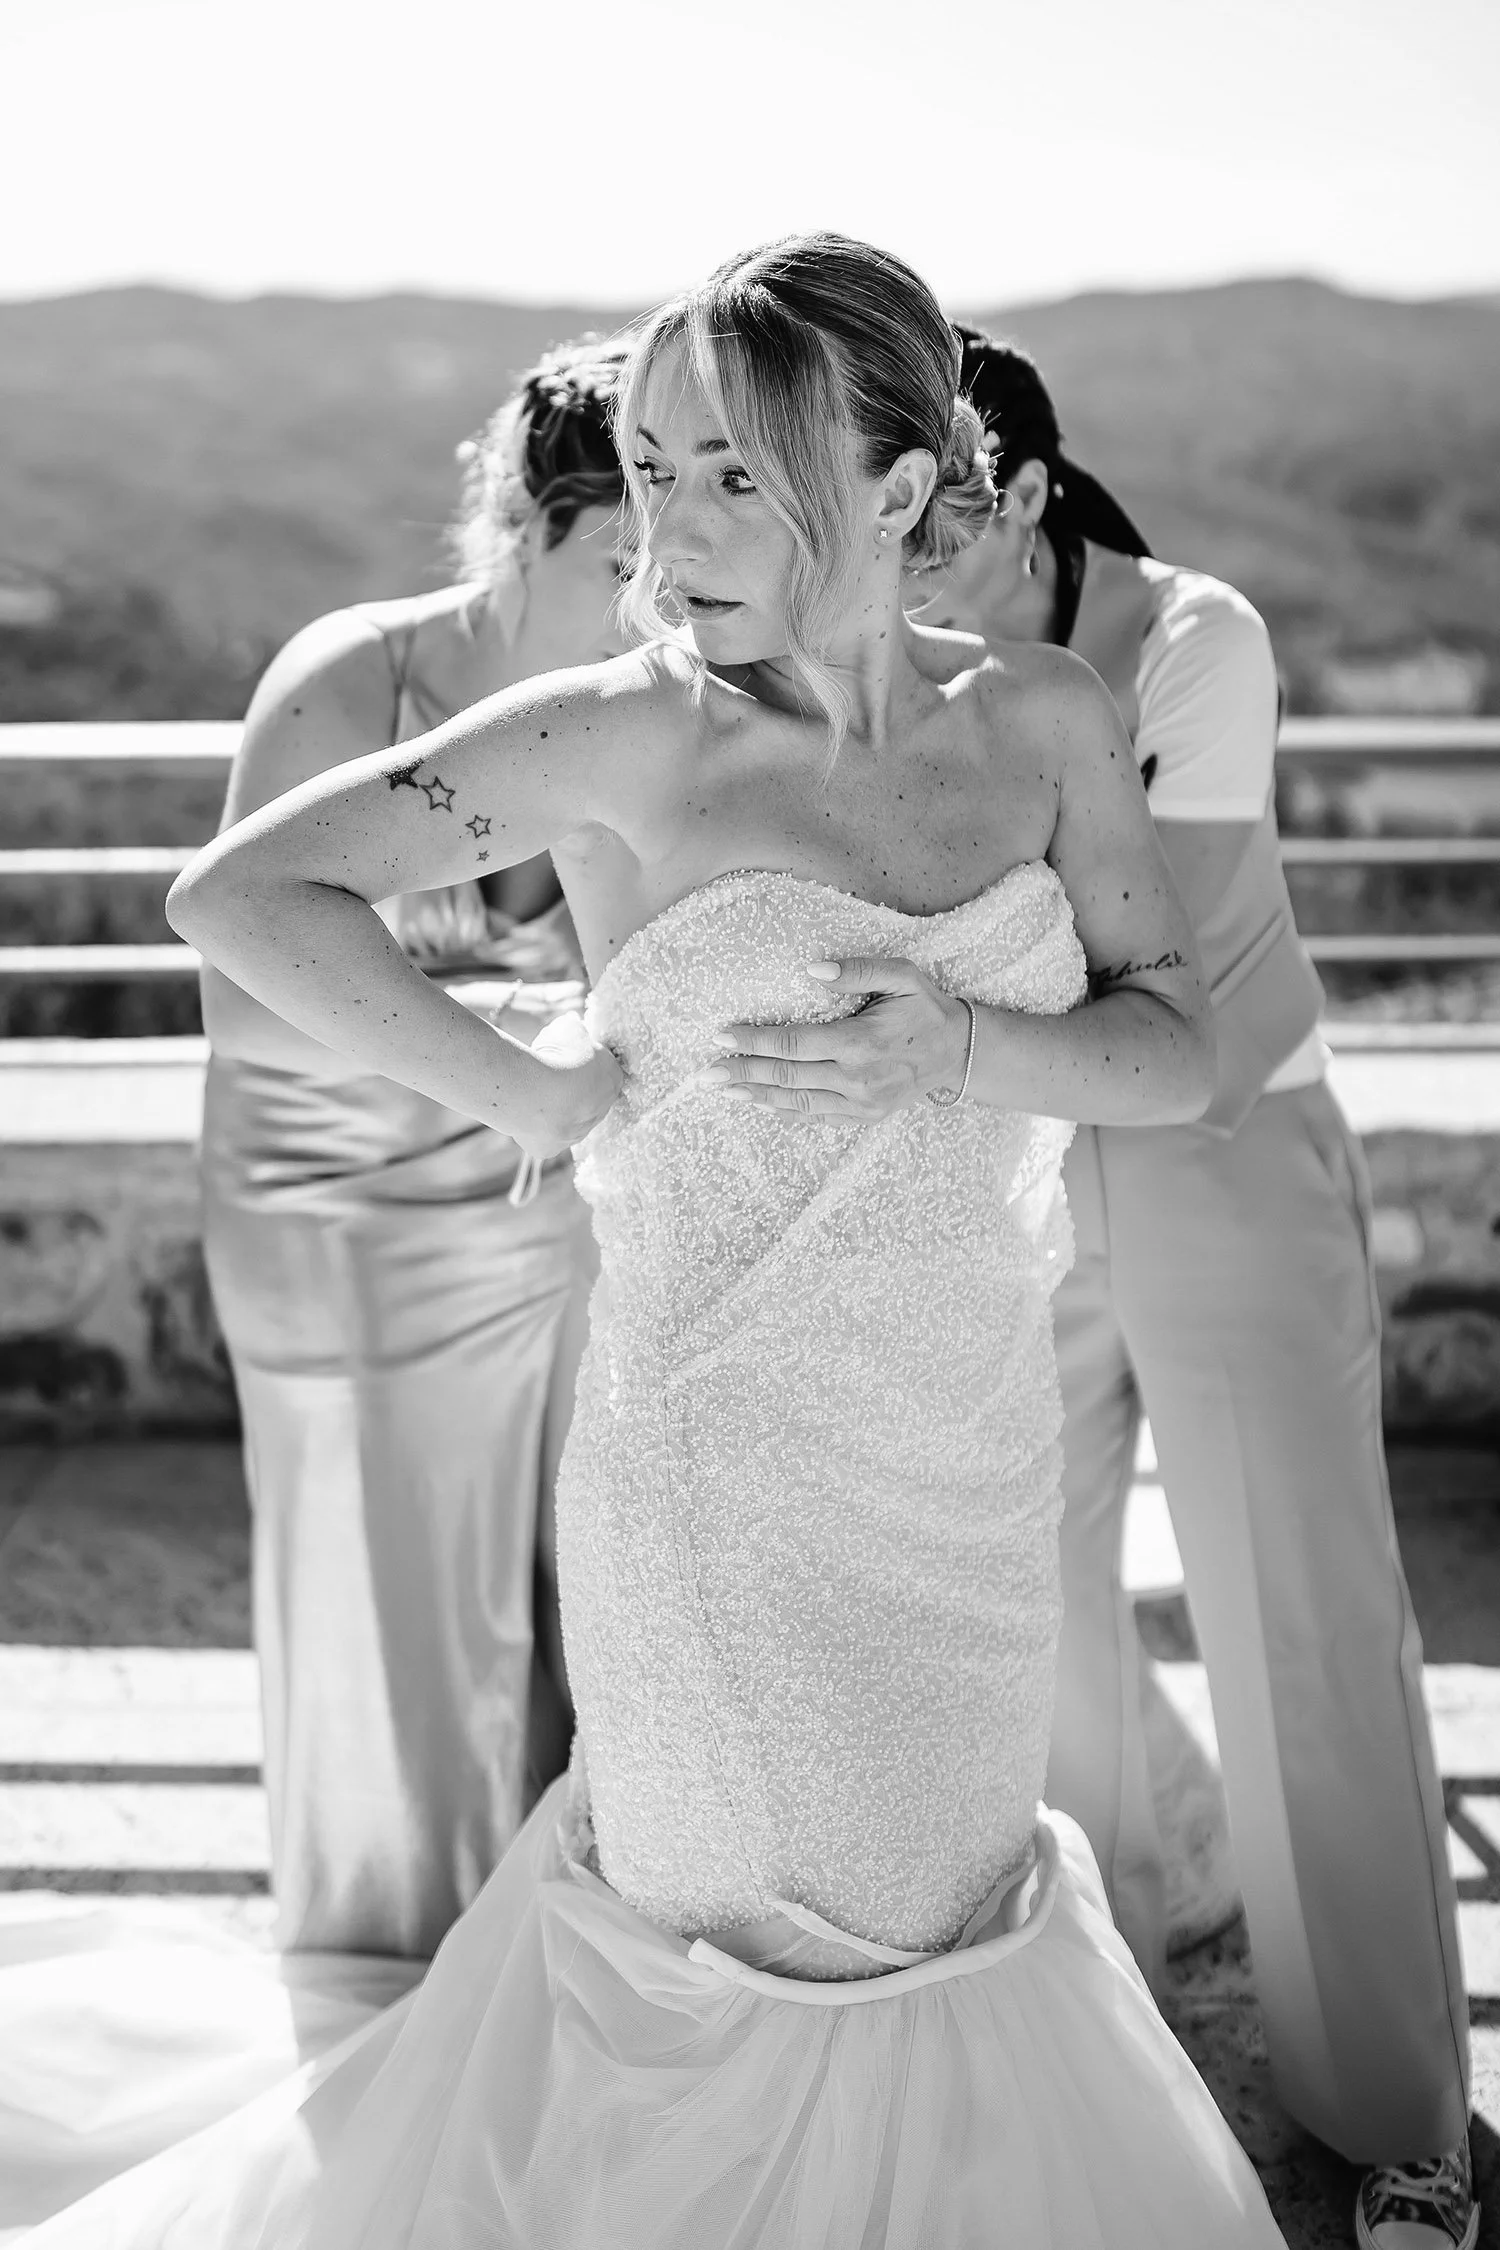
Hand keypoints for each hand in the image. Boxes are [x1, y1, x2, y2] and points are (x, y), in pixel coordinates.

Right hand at [518, 1012, 624, 1156]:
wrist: (537, 1090)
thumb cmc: (557, 1055)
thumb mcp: (567, 1027)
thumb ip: (573, 1027)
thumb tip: (572, 1022)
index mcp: (613, 1078)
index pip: (604, 1071)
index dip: (583, 1062)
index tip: (566, 1055)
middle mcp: (601, 1110)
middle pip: (587, 1099)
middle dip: (570, 1088)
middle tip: (547, 1072)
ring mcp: (576, 1133)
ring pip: (565, 1119)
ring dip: (552, 1107)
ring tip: (530, 1089)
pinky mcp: (550, 1148)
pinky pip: (543, 1137)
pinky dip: (533, 1126)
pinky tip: (521, 1110)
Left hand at [704, 957, 970, 1122]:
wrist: (959, 1053)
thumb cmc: (927, 1008)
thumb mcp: (902, 976)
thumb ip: (858, 970)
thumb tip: (811, 969)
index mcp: (861, 1043)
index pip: (794, 1044)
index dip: (755, 1041)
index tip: (722, 1035)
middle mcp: (856, 1080)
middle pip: (786, 1077)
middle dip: (743, 1073)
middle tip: (705, 1072)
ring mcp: (860, 1104)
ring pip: (797, 1102)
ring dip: (756, 1096)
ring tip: (724, 1090)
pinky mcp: (863, 1118)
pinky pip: (816, 1116)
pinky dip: (784, 1112)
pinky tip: (761, 1104)